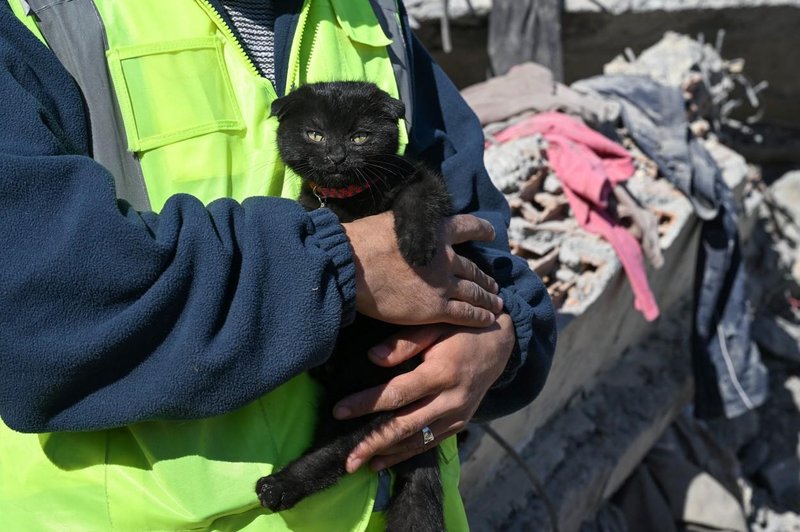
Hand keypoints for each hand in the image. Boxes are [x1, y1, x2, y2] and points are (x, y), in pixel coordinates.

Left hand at [333, 314, 515, 472]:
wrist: (499, 345)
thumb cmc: (461, 332)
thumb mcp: (435, 326)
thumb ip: (404, 342)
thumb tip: (372, 358)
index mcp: (442, 373)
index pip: (397, 393)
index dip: (366, 403)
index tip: (339, 411)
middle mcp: (450, 400)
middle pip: (405, 426)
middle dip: (372, 443)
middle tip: (346, 458)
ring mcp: (457, 416)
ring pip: (416, 441)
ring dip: (386, 455)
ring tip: (357, 465)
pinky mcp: (459, 425)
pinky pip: (429, 444)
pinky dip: (404, 455)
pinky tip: (382, 462)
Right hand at [343, 212, 502, 326]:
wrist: (353, 266)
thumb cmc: (363, 242)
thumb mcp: (394, 223)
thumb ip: (411, 230)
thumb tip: (409, 230)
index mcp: (436, 231)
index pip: (467, 226)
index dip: (482, 230)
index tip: (491, 234)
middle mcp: (445, 257)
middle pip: (473, 268)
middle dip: (485, 278)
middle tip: (494, 285)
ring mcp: (443, 283)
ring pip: (475, 292)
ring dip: (487, 298)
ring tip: (496, 304)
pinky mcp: (436, 308)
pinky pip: (466, 313)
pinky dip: (480, 317)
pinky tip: (488, 320)